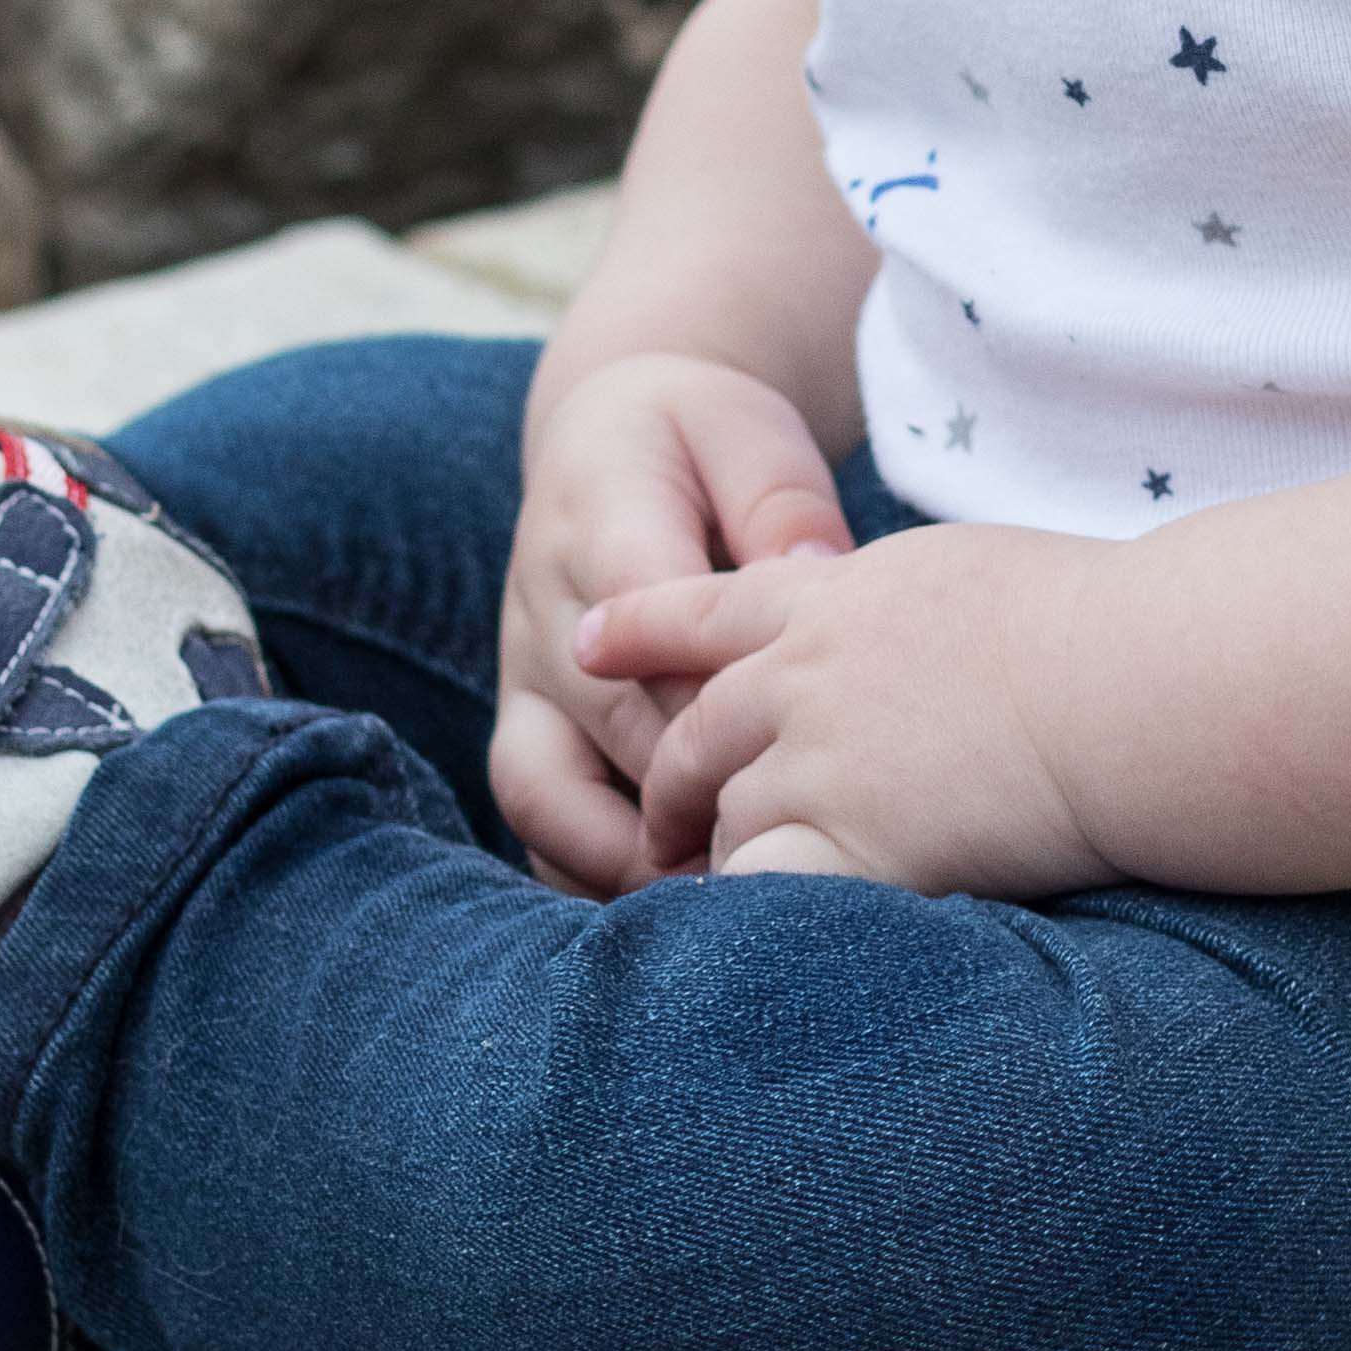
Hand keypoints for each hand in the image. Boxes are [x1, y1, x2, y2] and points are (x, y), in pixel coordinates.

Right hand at [498, 356, 851, 892]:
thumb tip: (823, 578)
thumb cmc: (699, 439)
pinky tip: (673, 915)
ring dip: (630, 860)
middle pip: (613, 728)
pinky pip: (537, 819)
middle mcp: (548, 617)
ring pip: (548, 795)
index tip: (797, 755)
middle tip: (793, 861)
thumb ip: (780, 501)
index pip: (650, 628)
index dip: (719, 697)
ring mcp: (527, 680)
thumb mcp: (746, 434)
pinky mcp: (528, 725)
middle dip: (697, 800)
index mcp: (604, 529)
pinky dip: (591, 872)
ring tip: (725, 913)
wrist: (605, 436)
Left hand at [584, 523, 1117, 899]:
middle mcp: (807, 678)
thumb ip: (909, 610)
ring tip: (706, 907)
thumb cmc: (1098, 619)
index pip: (708, 610)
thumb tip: (920, 636)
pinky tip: (750, 955)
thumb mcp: (971, 573)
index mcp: (837, 598)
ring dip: (717, 862)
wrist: (1131, 674)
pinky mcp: (859, 844)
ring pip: (729, 819)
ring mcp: (825, 763)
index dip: (641, 629)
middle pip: (699, 732)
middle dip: (673, 783)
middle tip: (658, 821)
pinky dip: (757, 922)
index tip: (587, 644)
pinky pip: (772, 892)